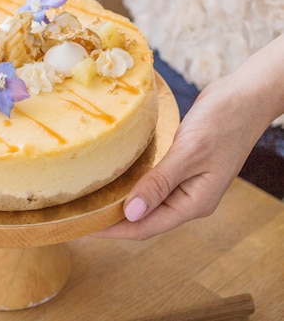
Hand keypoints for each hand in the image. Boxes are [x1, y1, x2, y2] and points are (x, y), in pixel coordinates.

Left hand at [95, 69, 271, 239]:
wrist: (244, 95)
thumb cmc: (223, 122)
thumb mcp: (190, 152)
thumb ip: (160, 183)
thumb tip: (132, 213)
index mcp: (194, 203)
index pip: (147, 227)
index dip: (114, 229)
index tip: (84, 226)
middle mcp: (188, 198)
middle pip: (144, 218)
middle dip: (113, 219)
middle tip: (80, 213)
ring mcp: (184, 182)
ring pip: (146, 200)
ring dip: (120, 201)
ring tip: (89, 198)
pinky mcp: (179, 165)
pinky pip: (151, 181)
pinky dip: (131, 183)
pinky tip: (112, 177)